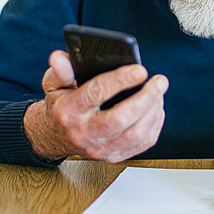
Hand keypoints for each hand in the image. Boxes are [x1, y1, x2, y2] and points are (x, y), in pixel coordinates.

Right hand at [24, 50, 167, 162]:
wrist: (56, 138)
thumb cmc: (61, 106)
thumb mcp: (55, 85)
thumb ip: (60, 70)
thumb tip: (59, 57)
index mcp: (69, 111)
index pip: (96, 93)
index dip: (120, 80)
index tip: (140, 70)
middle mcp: (84, 133)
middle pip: (121, 118)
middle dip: (146, 98)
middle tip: (159, 81)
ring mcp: (99, 148)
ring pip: (135, 134)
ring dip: (153, 111)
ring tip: (159, 92)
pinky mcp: (113, 156)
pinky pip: (142, 143)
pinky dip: (154, 125)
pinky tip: (155, 109)